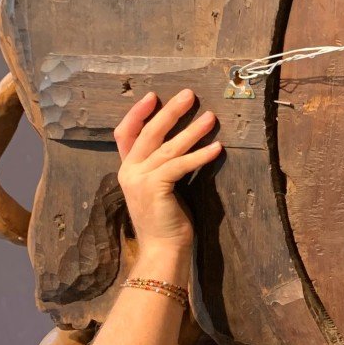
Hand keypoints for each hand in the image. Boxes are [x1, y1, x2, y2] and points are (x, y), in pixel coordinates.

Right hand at [115, 90, 221, 254]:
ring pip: (168, 147)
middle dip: (170, 112)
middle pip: (148, 133)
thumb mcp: (158, 186)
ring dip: (192, 130)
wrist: (162, 249)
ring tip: (211, 117)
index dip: (137, 113)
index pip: (125, 133)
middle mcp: (129, 171)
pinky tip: (218, 148)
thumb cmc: (166, 219)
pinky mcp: (155, 189)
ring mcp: (139, 180)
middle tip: (189, 95)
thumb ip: (160, 166)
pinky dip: (201, 155)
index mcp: (127, 169)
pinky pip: (180, 165)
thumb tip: (180, 142)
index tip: (153, 96)